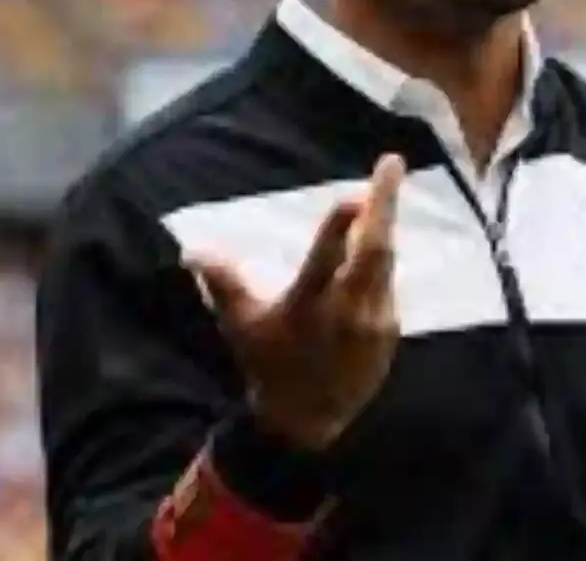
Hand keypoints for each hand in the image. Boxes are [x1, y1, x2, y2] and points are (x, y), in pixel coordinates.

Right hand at [187, 153, 405, 450]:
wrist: (307, 420)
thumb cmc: (268, 365)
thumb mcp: (240, 325)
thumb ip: (224, 283)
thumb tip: (193, 250)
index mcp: (306, 306)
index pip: (326, 259)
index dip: (339, 227)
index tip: (352, 195)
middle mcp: (346, 312)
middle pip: (373, 251)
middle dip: (384, 205)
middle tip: (392, 163)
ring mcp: (373, 322)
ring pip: (385, 263)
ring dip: (383, 226)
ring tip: (385, 186)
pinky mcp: (389, 330)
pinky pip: (386, 285)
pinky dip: (379, 261)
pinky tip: (375, 240)